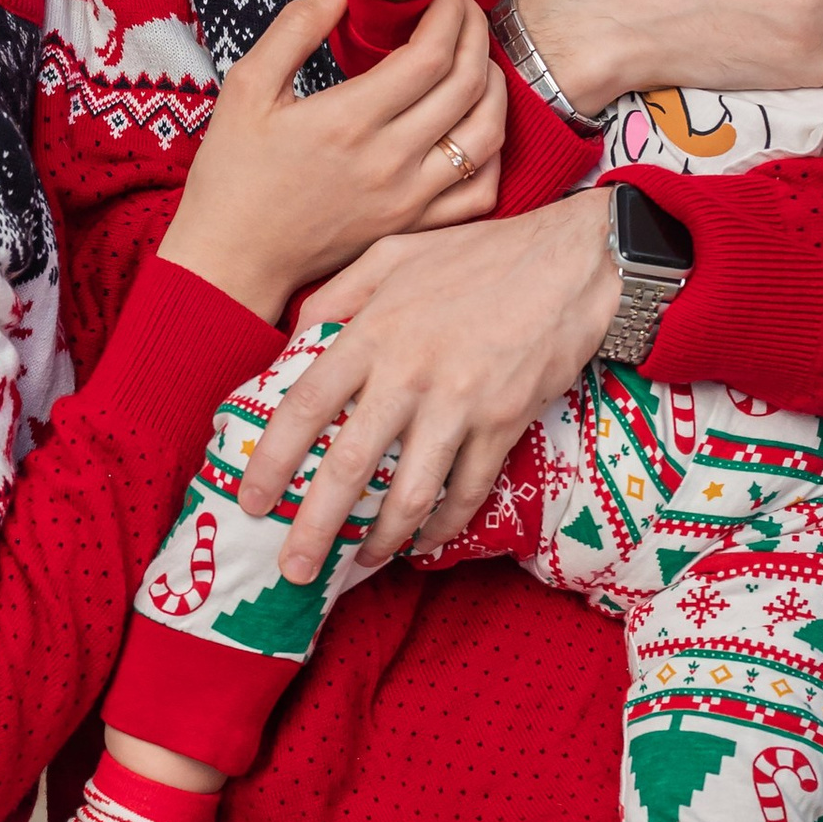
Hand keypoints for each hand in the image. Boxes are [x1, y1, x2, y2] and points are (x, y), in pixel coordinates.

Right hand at [163, 0, 504, 322]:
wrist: (233, 259)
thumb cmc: (234, 173)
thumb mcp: (247, 88)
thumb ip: (295, 29)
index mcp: (349, 120)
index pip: (431, 52)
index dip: (451, 7)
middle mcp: (390, 160)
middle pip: (467, 83)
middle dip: (476, 31)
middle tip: (465, 5)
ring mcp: (408, 199)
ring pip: (486, 134)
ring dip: (494, 86)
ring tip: (478, 56)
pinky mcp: (413, 227)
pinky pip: (480, 191)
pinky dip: (492, 153)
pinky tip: (477, 124)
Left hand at [236, 188, 616, 578]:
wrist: (570, 261)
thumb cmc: (476, 256)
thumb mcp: (393, 253)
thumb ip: (336, 294)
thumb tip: (293, 341)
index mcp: (373, 331)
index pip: (306, 405)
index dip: (272, 460)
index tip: (252, 500)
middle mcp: (408, 373)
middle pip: (348, 465)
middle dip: (315, 526)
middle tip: (294, 568)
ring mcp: (458, 403)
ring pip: (408, 492)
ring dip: (381, 538)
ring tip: (360, 562)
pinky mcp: (503, 423)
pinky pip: (466, 491)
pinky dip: (442, 525)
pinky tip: (423, 541)